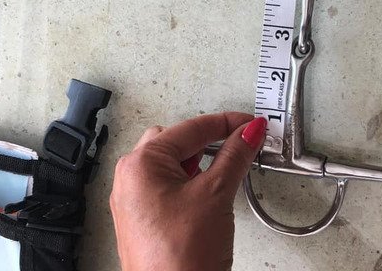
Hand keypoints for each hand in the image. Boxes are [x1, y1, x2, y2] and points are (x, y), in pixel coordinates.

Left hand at [110, 113, 266, 270]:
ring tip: (227, 168)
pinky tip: (210, 191)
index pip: (191, 128)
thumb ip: (235, 155)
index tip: (250, 124)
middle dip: (209, 140)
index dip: (227, 123)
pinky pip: (167, 186)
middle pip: (176, 140)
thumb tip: (248, 133)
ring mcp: (134, 201)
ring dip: (200, 161)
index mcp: (141, 164)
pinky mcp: (143, 220)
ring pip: (171, 163)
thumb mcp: (217, 194)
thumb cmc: (180, 259)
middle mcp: (130, 179)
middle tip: (238, 142)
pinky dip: (191, 181)